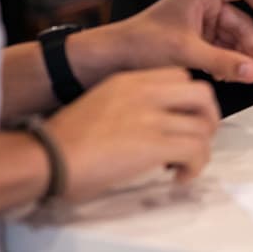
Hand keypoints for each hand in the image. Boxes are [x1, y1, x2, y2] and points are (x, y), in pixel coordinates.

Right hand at [46, 68, 218, 200]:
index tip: (185, 118)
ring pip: (203, 127)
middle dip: (208, 119)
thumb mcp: (100, 102)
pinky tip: (180, 176)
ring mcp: (151, 117)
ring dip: (201, 150)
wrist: (44, 156)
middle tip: (197, 139)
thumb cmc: (63, 140)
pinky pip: (196, 151)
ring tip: (184, 164)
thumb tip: (153, 122)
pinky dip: (195, 167)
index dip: (190, 99)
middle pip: (203, 94)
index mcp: (130, 80)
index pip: (181, 75)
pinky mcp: (153, 144)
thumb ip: (130, 103)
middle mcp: (145, 93)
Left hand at [112, 0, 252, 82]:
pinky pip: (222, 50)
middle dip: (252, 46)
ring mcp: (202, 25)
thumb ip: (223, 62)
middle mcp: (205, 6)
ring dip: (241, 58)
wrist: (111, 59)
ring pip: (234, 40)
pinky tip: (227, 77)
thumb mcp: (185, 52)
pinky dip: (228, 63)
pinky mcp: (197, 43)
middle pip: (243, 22)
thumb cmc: (139, 42)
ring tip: (246, 77)